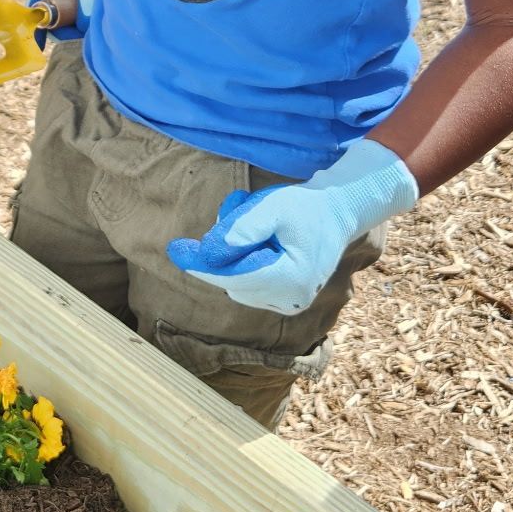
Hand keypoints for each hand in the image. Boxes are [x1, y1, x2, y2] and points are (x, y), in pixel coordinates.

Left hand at [167, 139, 417, 315]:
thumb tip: (211, 249)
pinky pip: (247, 287)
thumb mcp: (274, 206)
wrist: (336, 214)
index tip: (176, 251)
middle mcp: (291, 300)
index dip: (203, 263)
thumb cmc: (305, 207)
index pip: (235, 276)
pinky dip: (242, 264)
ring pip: (237, 285)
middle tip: (230, 212)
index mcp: (292, 278)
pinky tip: (258, 240)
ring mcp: (289, 305)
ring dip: (233, 257)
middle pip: (234, 282)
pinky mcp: (283, 303)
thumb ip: (244, 226)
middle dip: (221, 253)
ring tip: (253, 223)